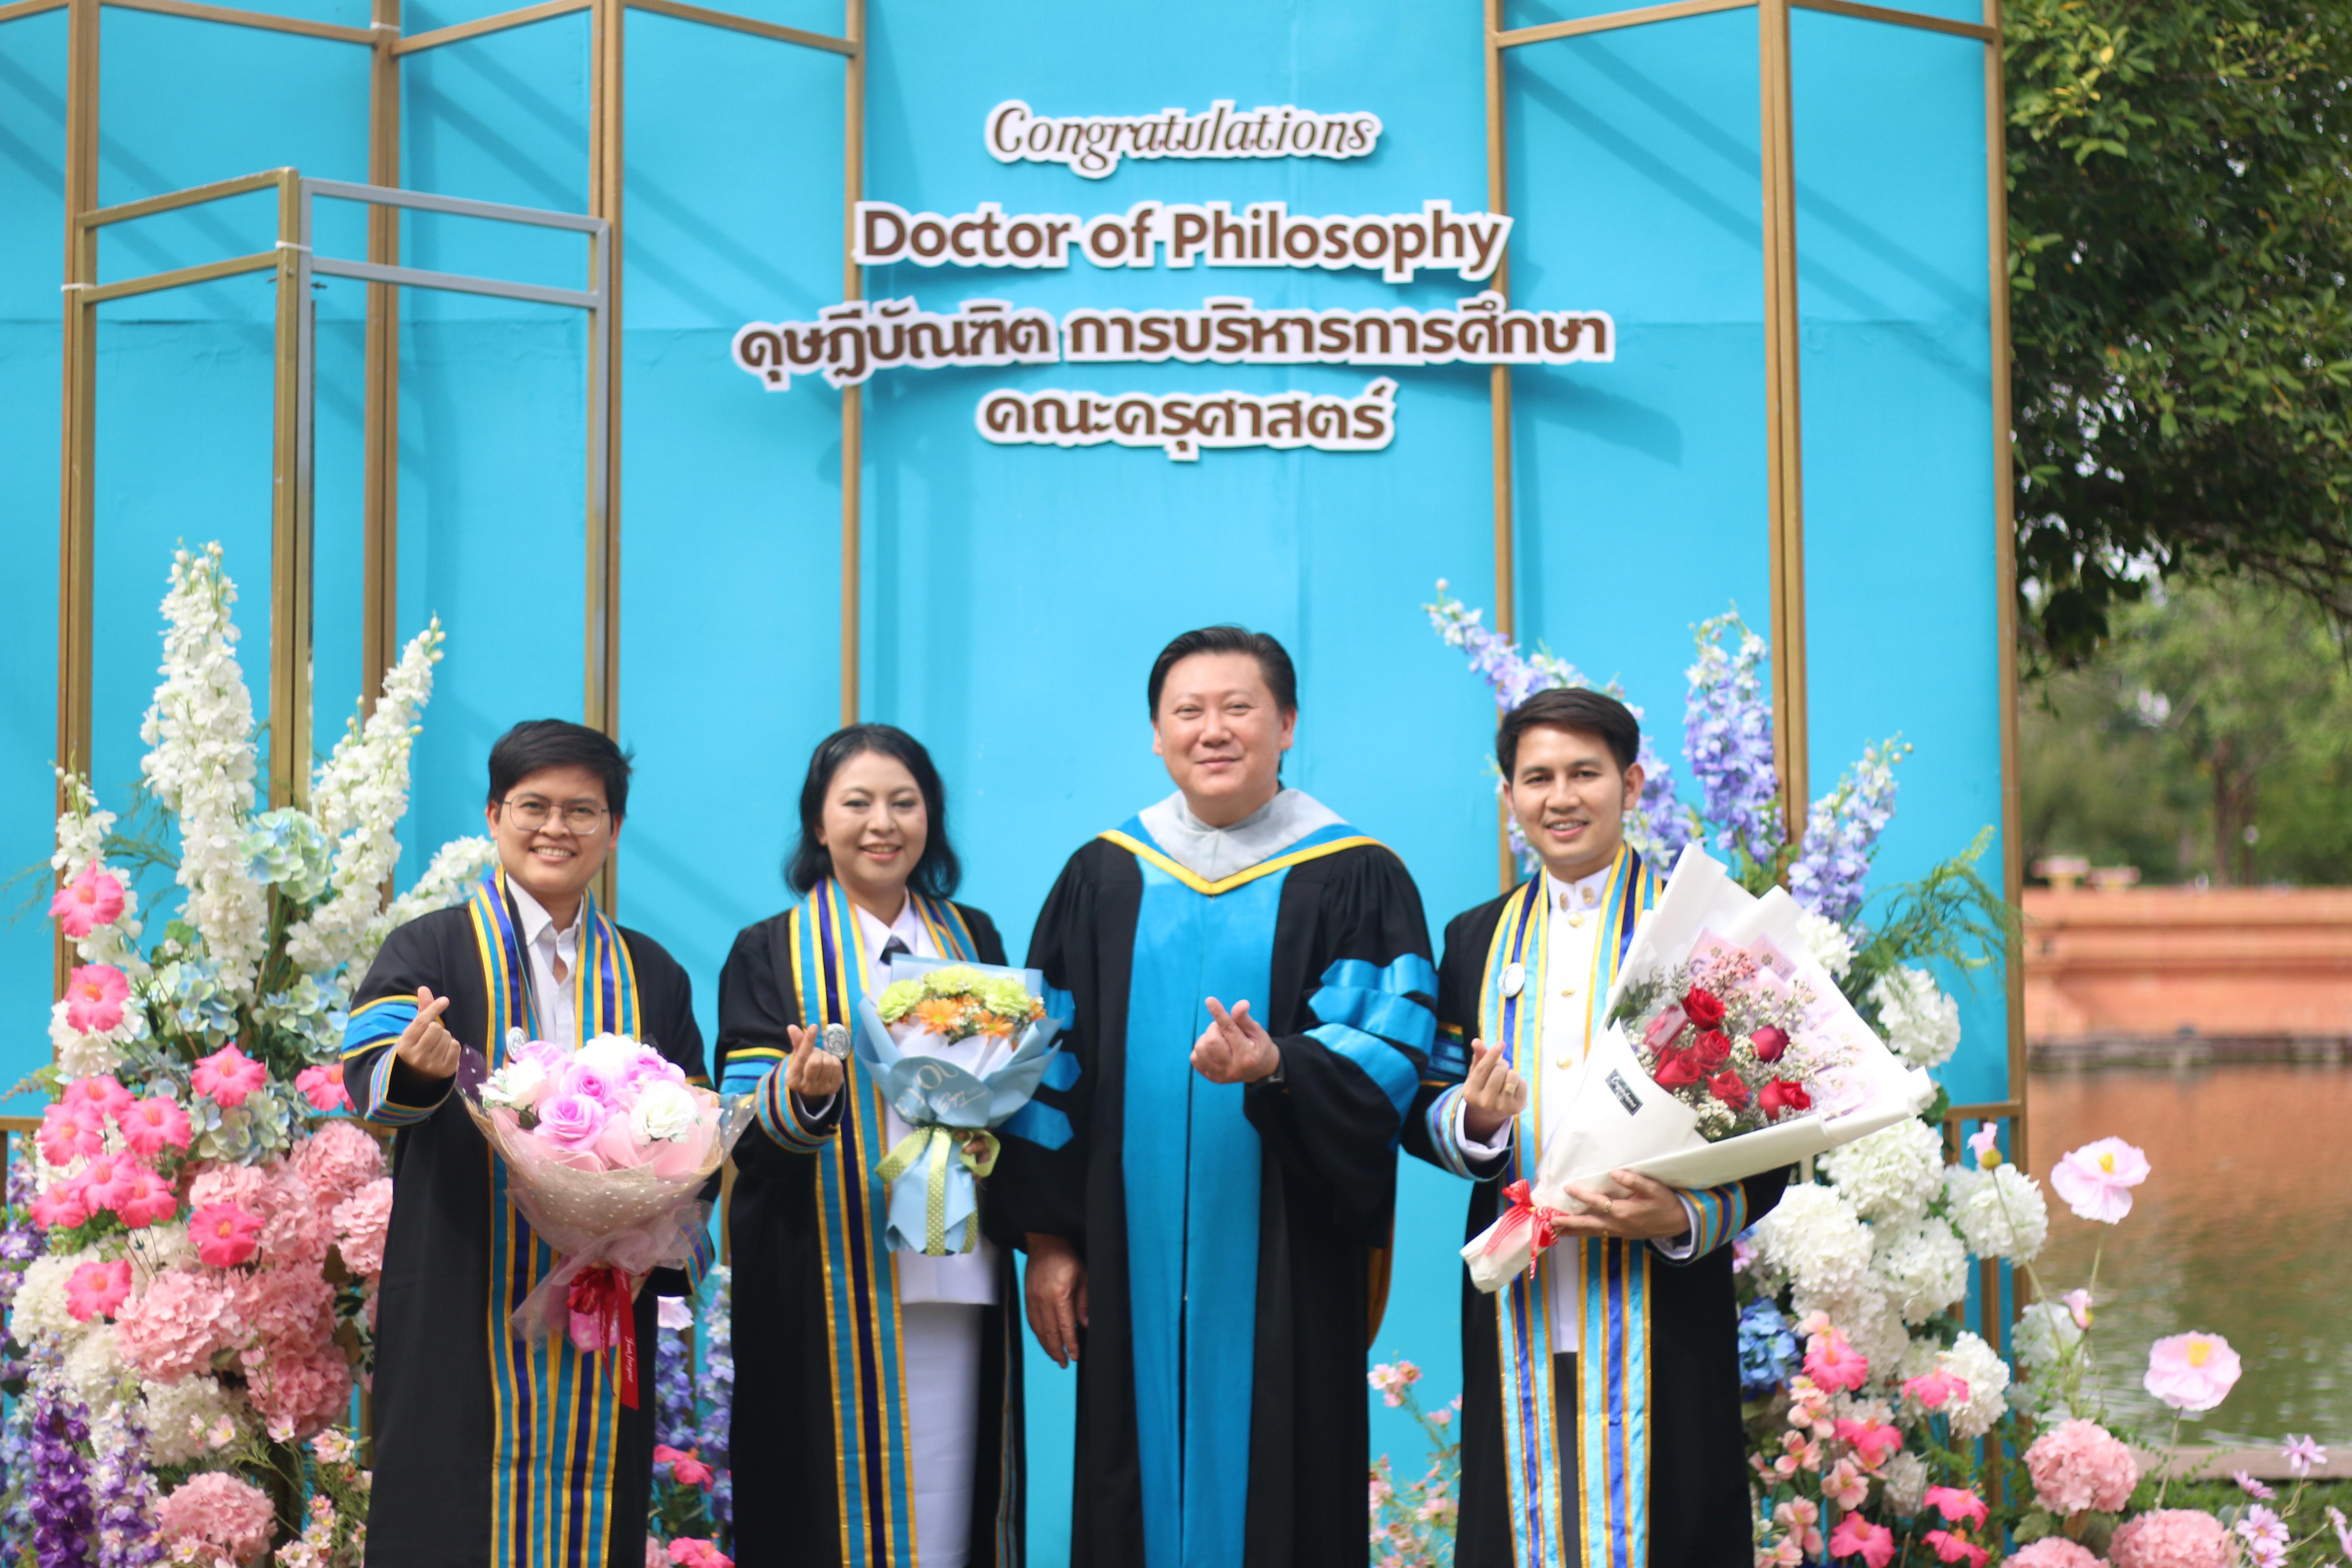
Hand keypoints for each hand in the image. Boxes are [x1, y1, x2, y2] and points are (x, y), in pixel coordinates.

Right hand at [394, 987, 458, 1078]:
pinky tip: (444, 1053)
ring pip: (448, 1036)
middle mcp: (416, 1056)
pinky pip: (456, 1046)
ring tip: (436, 1046)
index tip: (444, 1000)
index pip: (421, 1022)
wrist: (420, 1077)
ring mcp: (431, 1065)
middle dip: (437, 1028)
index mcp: (404, 1045)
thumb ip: (421, 1010)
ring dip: (445, 1038)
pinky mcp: (446, 1070)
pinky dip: (452, 1046)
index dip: (433, 1009)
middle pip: (436, 1028)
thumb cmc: (418, 1047)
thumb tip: (423, 988)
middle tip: (431, 1038)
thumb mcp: (414, 1031)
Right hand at [782, 1024, 844, 1100]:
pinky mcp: (833, 1088)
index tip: (814, 1026)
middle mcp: (805, 1087)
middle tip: (816, 1053)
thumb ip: (797, 1042)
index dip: (808, 1040)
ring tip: (822, 1059)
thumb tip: (792, 1027)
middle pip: (816, 1061)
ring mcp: (820, 1089)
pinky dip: (835, 1061)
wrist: (813, 1088)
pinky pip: (838, 1067)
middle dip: (817, 1052)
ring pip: (829, 1063)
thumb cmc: (804, 1067)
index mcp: (793, 1078)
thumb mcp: (798, 1057)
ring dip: (827, 1056)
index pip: (801, 1057)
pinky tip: (829, 1065)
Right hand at [1024, 1233, 1087, 1366]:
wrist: (1045, 1242)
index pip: (1065, 1327)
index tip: (1074, 1356)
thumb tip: (1084, 1324)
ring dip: (1046, 1345)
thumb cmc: (1066, 1257)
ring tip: (1055, 1356)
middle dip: (1057, 1351)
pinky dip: (1038, 1334)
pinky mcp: (1027, 1297)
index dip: (1070, 1344)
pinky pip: (1031, 1321)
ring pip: (1038, 1329)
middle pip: (1049, 1333)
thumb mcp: (1083, 1276)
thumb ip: (1084, 1302)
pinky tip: (1044, 1340)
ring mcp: (1032, 1299)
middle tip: (1064, 1363)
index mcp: (1058, 1294)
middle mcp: (1042, 1300)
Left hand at [1191, 997, 1280, 1084]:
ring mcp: (1220, 1075)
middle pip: (1212, 1040)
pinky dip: (1201, 1048)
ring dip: (1207, 1037)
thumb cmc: (1258, 1046)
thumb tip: (1241, 1003)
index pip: (1230, 1031)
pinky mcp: (1210, 1077)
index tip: (1209, 1000)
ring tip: (1219, 1038)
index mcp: (1247, 1056)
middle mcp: (1232, 1068)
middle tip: (1223, 1027)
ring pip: (1200, 1048)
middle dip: (1214, 1027)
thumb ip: (1245, 1019)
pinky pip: (1194, 1058)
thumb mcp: (1257, 1032)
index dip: (1219, 1014)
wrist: (1259, 1070)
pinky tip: (1213, 1048)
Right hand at [1458, 1038, 1525, 1142]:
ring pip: (1512, 1076)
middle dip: (1502, 1064)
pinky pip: (1523, 1084)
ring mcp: (1501, 1107)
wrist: (1490, 1113)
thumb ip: (1478, 1057)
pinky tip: (1513, 1089)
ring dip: (1511, 1072)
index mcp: (1470, 1093)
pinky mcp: (1516, 1109)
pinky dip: (1519, 1082)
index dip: (1492, 1054)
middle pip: (1499, 1070)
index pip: (1483, 1069)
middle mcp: (1484, 1102)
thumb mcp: (1476, 1074)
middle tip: (1499, 1071)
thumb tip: (1476, 1041)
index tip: (1501, 1043)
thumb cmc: (1482, 1087)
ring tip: (1505, 1079)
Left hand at [1554, 1169, 1689, 1241]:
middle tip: (1550, 1221)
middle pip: (1588, 1224)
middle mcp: (1618, 1224)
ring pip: (1591, 1231)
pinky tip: (1574, 1231)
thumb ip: (1635, 1181)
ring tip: (1555, 1229)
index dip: (1582, 1195)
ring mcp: (1619, 1231)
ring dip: (1573, 1230)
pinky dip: (1584, 1232)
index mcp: (1625, 1212)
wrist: (1679, 1223)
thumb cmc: (1666, 1203)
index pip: (1598, 1203)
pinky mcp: (1621, 1234)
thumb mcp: (1654, 1189)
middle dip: (1568, 1222)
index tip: (1568, 1188)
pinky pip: (1598, 1234)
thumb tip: (1615, 1172)